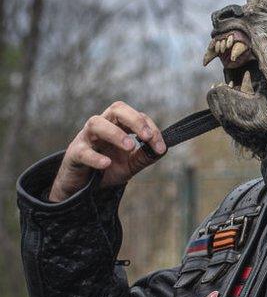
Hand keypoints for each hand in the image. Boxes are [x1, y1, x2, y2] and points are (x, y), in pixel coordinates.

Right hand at [49, 101, 165, 201]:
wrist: (83, 186)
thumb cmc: (107, 169)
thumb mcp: (131, 164)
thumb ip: (145, 156)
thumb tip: (163, 149)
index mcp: (118, 126)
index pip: (137, 116)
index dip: (151, 128)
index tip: (160, 147)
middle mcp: (102, 126)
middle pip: (116, 109)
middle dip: (135, 120)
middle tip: (147, 136)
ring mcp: (86, 138)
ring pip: (96, 123)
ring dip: (115, 133)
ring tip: (130, 147)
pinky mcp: (74, 154)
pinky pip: (82, 151)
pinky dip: (95, 157)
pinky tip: (106, 163)